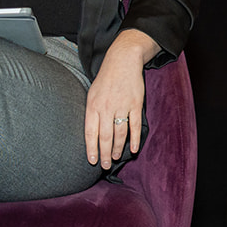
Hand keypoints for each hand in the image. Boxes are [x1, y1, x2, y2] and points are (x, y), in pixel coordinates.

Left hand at [84, 30, 155, 169]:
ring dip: (118, 148)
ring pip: (120, 133)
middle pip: (105, 136)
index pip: (90, 132)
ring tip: (116, 157)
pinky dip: (135, 138)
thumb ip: (92, 112)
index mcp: (93, 105)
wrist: (123, 61)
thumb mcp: (92, 93)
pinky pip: (135, 125)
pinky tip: (134, 148)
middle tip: (105, 165)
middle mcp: (106, 107)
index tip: (92, 160)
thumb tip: (92, 134)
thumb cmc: (106, 79)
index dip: (91, 148)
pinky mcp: (136, 104)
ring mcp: (122, 106)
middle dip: (105, 153)